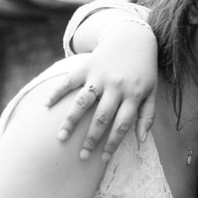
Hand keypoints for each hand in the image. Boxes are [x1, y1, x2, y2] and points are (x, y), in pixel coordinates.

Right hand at [45, 20, 158, 159]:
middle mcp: (115, 87)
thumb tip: (141, 141)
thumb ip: (147, 116)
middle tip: (82, 156)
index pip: (122, 125)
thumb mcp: (152, 92)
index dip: (112, 144)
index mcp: (133, 95)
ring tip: (61, 138)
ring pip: (83, 102)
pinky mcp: (86, 66)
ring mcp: (99, 76)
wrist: (133, 38)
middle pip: (101, 118)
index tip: (103, 159)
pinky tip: (45, 106)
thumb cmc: (144, 70)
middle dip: (91, 139)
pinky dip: (56, 93)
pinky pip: (69, 81)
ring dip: (71, 121)